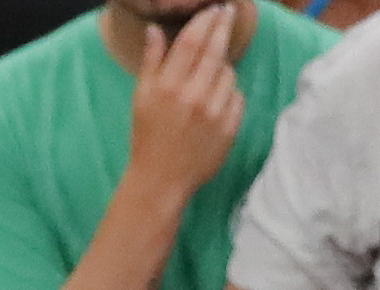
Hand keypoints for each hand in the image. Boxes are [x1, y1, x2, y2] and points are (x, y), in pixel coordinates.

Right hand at [128, 5, 245, 206]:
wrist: (161, 181)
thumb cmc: (148, 138)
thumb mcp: (142, 98)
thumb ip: (151, 61)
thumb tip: (155, 29)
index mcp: (168, 86)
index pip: (192, 40)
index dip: (205, 20)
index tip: (214, 8)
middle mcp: (193, 96)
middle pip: (215, 50)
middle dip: (222, 26)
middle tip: (227, 12)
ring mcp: (213, 114)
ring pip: (229, 73)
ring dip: (223, 69)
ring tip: (211, 78)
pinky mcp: (228, 129)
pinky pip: (237, 98)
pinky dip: (230, 95)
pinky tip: (216, 104)